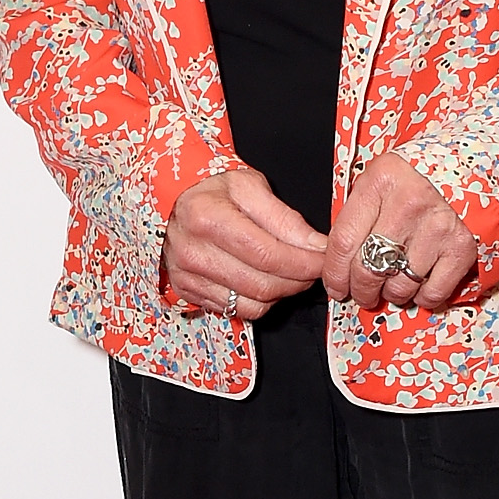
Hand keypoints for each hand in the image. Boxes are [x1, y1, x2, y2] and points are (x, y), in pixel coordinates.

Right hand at [164, 168, 327, 320]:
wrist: (175, 202)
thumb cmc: (213, 190)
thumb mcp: (250, 187)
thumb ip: (285, 218)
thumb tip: (317, 247)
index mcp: (207, 217)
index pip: (268, 254)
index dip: (304, 262)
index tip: (324, 259)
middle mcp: (193, 252)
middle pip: (262, 284)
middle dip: (298, 279)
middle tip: (312, 266)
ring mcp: (188, 276)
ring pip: (253, 304)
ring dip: (281, 292)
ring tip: (289, 272)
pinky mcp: (188, 292)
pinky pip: (237, 311)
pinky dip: (259, 301)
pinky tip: (264, 280)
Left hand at [323, 152, 477, 312]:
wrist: (464, 172)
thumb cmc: (411, 181)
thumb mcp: (375, 185)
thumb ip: (352, 220)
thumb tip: (328, 262)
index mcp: (379, 183)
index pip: (343, 242)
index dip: (335, 274)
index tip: (336, 287)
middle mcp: (408, 203)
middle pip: (369, 269)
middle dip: (361, 292)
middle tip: (363, 294)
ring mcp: (437, 226)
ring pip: (400, 286)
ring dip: (392, 294)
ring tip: (393, 284)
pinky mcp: (462, 246)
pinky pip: (432, 292)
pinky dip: (422, 298)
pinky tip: (419, 286)